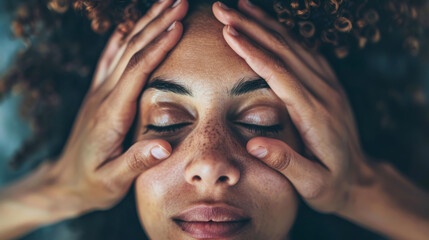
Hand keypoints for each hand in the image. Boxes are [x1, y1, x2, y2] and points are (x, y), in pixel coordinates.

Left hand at [45, 0, 187, 215]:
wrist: (64, 181)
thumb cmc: (91, 183)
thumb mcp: (112, 181)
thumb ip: (136, 162)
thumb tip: (163, 147)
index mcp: (111, 114)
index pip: (137, 71)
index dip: (158, 47)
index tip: (178, 25)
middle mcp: (104, 96)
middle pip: (131, 50)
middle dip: (156, 23)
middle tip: (179, 2)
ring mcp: (99, 92)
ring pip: (123, 49)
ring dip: (145, 24)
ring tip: (165, 4)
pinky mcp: (98, 94)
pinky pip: (110, 59)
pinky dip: (122, 38)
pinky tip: (129, 26)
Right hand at [212, 0, 370, 213]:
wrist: (359, 178)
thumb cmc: (331, 183)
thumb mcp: (312, 184)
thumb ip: (286, 163)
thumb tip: (254, 144)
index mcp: (315, 114)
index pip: (279, 73)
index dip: (253, 51)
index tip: (229, 31)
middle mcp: (323, 92)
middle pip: (284, 49)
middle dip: (251, 26)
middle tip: (222, 8)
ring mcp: (328, 85)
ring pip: (294, 44)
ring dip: (265, 23)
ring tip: (240, 6)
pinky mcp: (328, 83)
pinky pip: (304, 50)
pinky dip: (283, 33)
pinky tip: (268, 24)